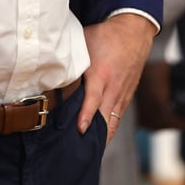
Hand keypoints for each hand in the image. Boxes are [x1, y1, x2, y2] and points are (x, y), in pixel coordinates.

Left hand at [77, 13, 155, 143]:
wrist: (133, 31)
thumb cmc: (104, 36)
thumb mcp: (84, 43)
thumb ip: (71, 59)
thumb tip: (50, 69)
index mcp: (101, 74)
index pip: (93, 99)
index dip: (86, 115)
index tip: (80, 129)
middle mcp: (113, 87)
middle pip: (105, 117)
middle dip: (94, 135)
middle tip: (80, 152)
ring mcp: (122, 93)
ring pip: (112, 121)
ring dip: (102, 137)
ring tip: (89, 154)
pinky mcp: (127, 96)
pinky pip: (118, 117)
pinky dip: (110, 130)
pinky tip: (100, 140)